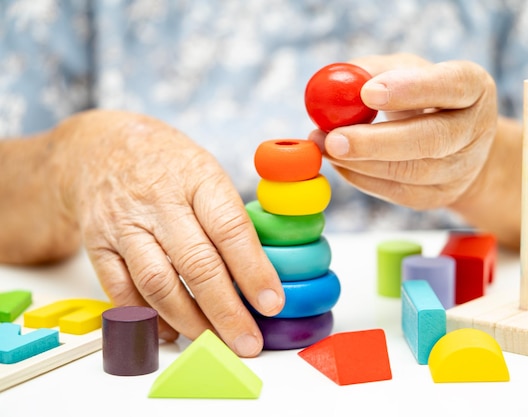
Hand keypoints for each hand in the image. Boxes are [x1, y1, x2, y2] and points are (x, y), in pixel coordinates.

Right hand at [51, 110, 283, 356]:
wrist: (103, 148)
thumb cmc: (169, 165)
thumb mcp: (207, 171)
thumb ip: (230, 217)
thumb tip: (261, 274)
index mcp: (198, 178)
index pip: (230, 229)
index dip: (254, 271)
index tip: (272, 304)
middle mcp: (159, 202)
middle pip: (196, 264)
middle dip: (226, 311)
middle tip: (248, 341)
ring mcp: (125, 224)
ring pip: (157, 283)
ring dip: (189, 320)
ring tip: (214, 342)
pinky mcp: (98, 245)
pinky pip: (120, 291)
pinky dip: (147, 317)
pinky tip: (170, 332)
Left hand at [309, 53, 497, 210]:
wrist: (455, 146)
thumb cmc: (423, 97)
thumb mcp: (406, 71)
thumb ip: (374, 70)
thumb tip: (336, 80)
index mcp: (474, 88)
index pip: (449, 86)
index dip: (410, 90)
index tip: (367, 93)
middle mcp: (474, 131)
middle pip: (430, 140)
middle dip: (377, 141)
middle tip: (334, 138)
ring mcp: (459, 170)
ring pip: (408, 172)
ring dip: (360, 162)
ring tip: (324, 145)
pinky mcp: (436, 196)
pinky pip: (394, 191)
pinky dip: (360, 177)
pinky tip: (338, 162)